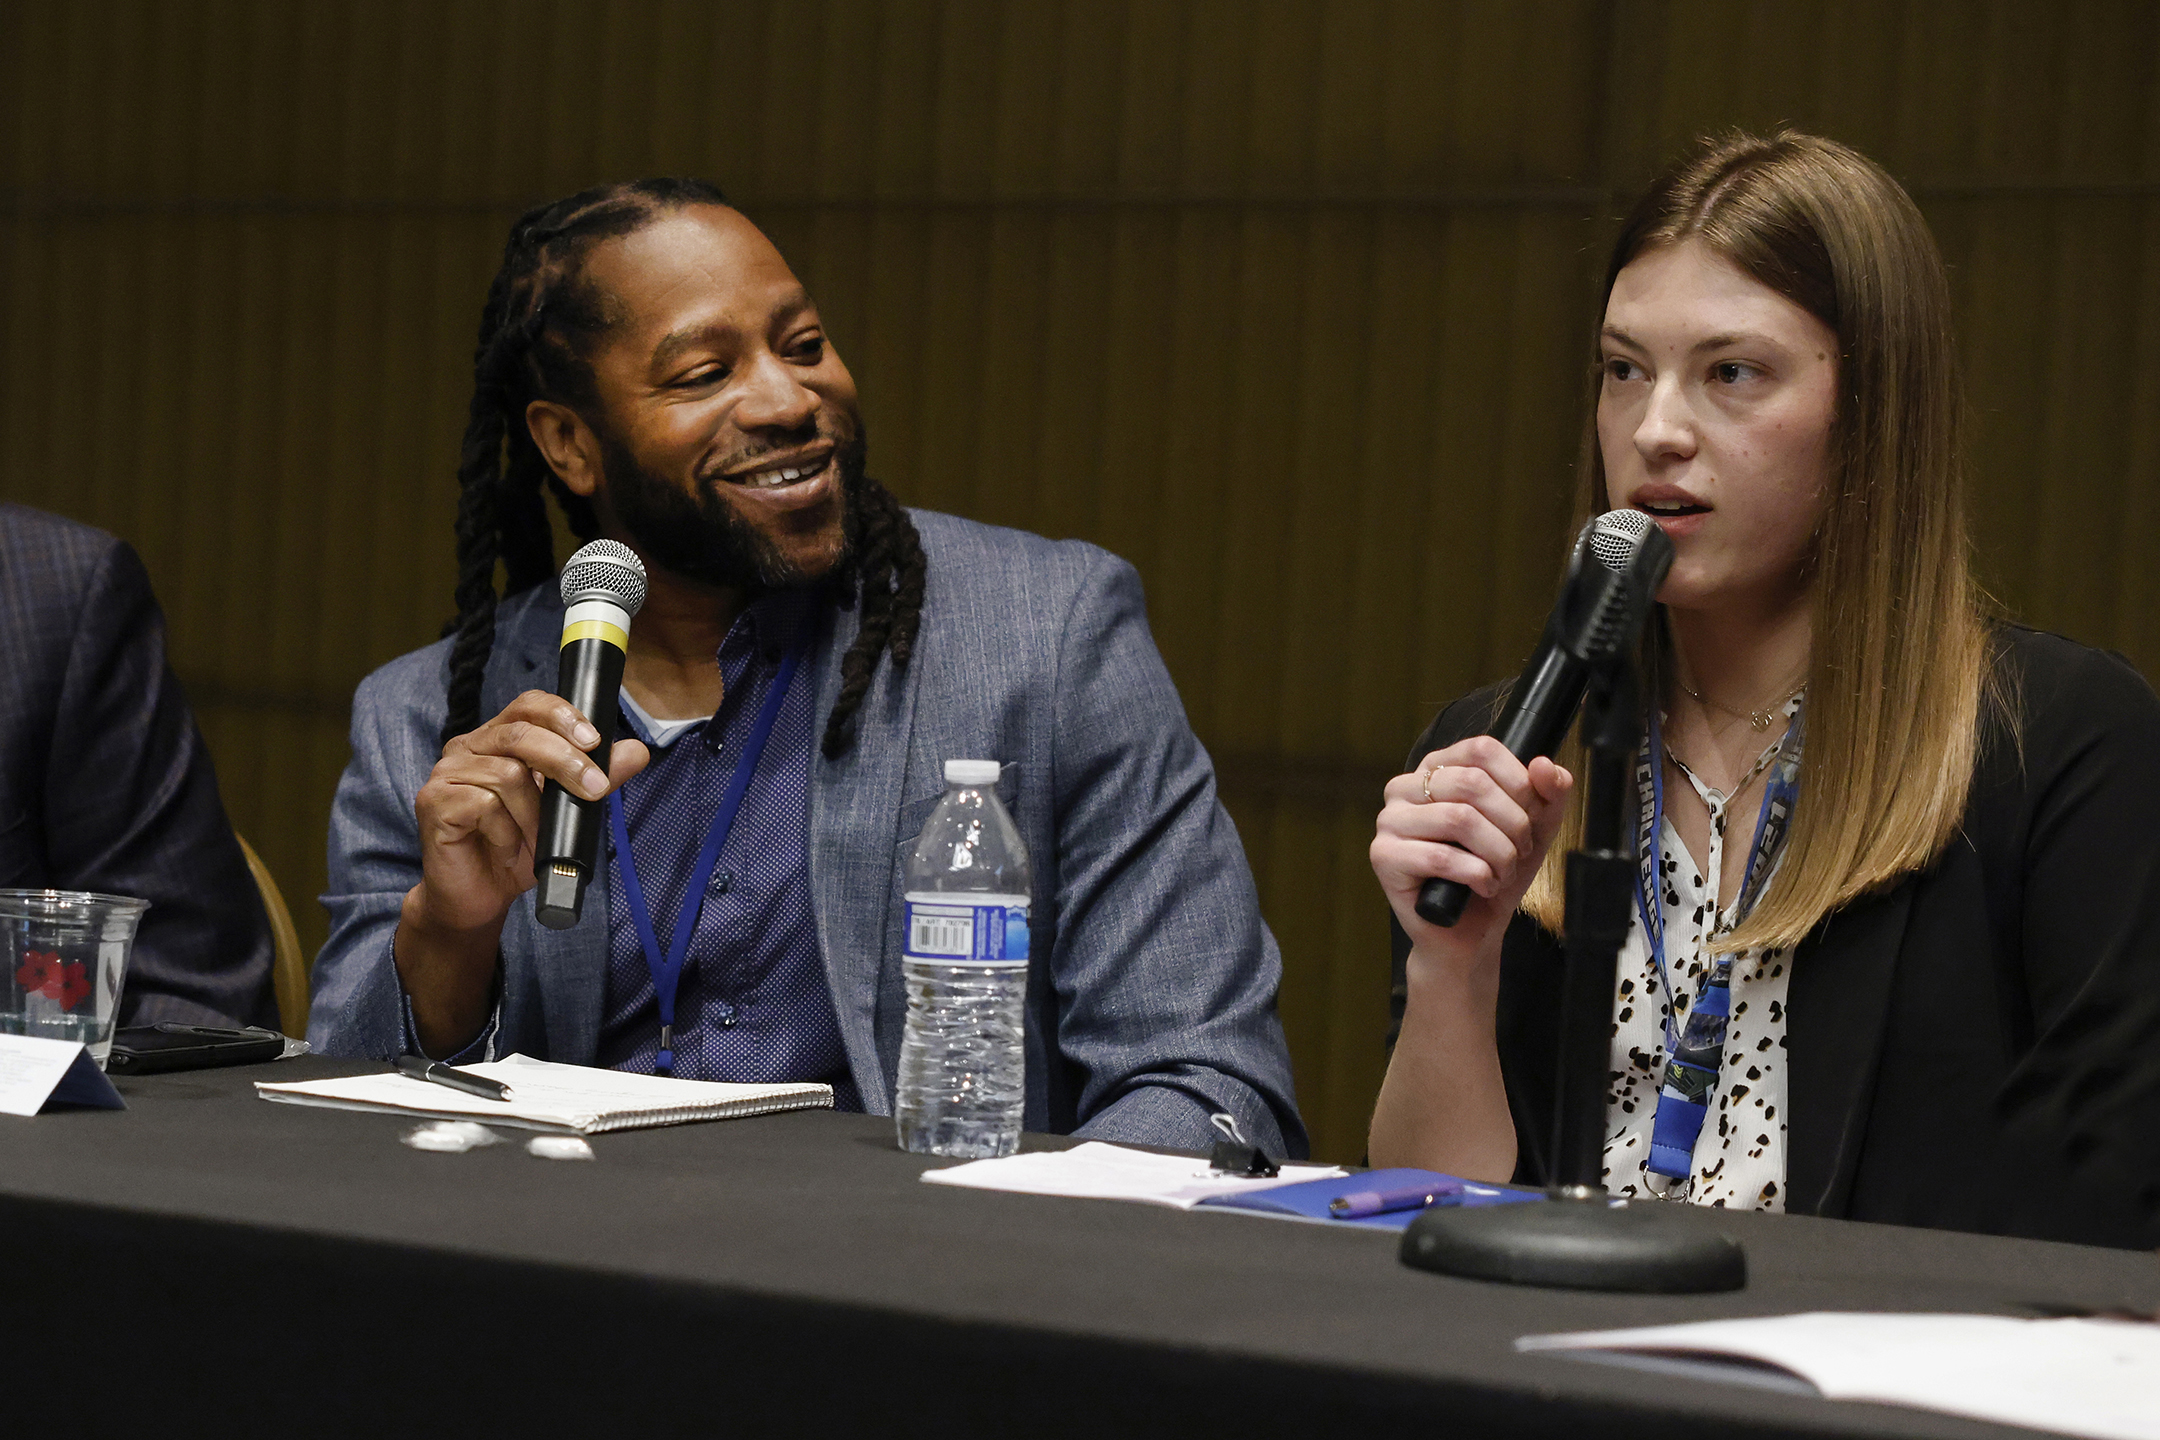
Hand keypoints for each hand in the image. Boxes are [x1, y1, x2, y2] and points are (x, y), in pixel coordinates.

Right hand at [395, 691, 649, 1055]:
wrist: (479, 898)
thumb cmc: (519, 849)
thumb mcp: (568, 813)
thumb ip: (597, 778)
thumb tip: (637, 751)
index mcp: (498, 739)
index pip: (529, 705)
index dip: (563, 715)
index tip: (595, 740)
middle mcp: (468, 747)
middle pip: (521, 734)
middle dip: (566, 761)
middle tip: (596, 791)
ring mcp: (446, 773)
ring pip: (506, 774)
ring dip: (533, 814)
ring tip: (535, 840)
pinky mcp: (433, 802)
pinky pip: (483, 805)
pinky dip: (505, 830)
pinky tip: (505, 846)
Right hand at [1370, 737, 1572, 967]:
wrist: (1470, 932)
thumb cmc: (1495, 874)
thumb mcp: (1535, 829)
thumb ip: (1549, 793)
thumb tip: (1545, 765)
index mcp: (1437, 768)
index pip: (1481, 749)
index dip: (1518, 782)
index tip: (1531, 816)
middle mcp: (1405, 787)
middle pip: (1472, 783)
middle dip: (1512, 823)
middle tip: (1519, 851)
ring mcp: (1389, 821)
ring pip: (1459, 819)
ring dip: (1498, 853)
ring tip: (1502, 873)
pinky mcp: (1384, 857)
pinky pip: (1441, 857)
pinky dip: (1477, 875)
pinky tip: (1484, 886)